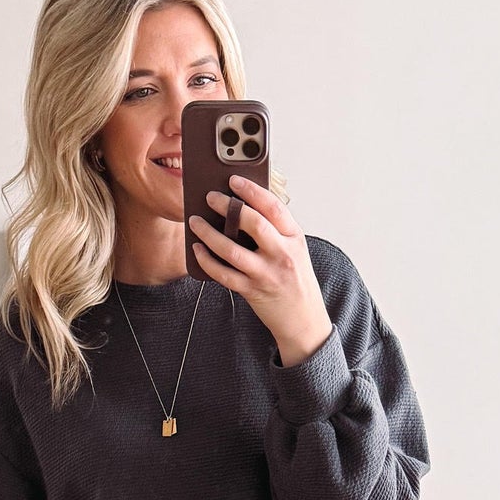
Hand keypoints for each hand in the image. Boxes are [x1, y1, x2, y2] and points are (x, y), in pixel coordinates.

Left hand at [188, 174, 333, 366]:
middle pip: (253, 224)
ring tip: (195, 222)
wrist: (304, 319)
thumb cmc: (295, 280)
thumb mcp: (294, 249)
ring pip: (232, 250)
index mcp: (294, 238)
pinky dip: (207, 261)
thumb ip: (274, 230)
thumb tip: (240, 207)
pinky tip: (197, 250)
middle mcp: (282, 254)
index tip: (234, 180)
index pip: (273, 207)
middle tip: (210, 197)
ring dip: (209, 234)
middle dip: (227, 207)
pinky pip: (223, 274)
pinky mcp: (252, 291)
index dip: (252, 190)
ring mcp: (267, 274)